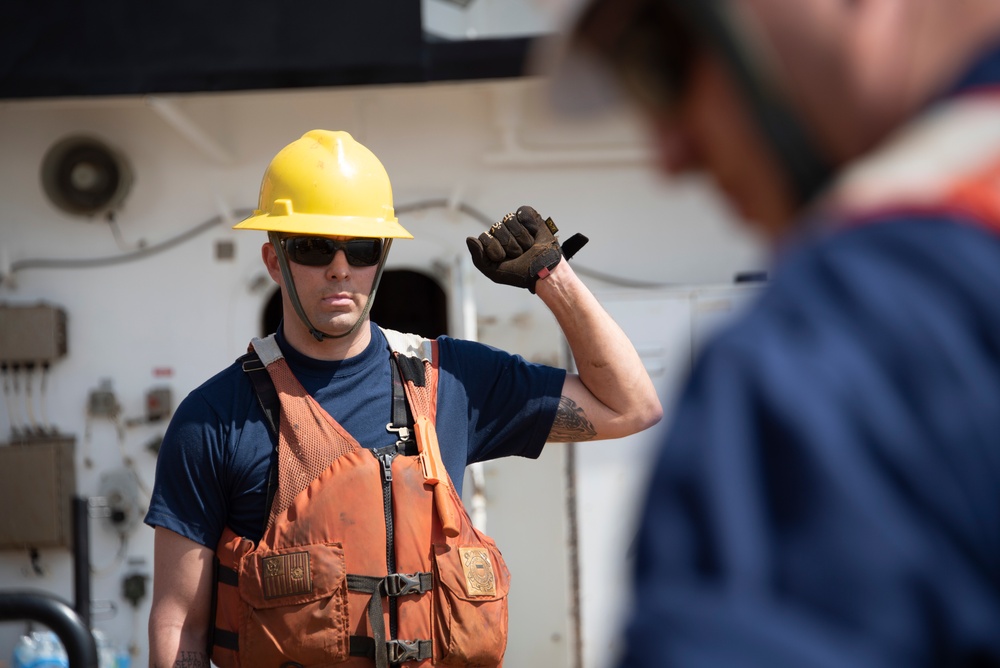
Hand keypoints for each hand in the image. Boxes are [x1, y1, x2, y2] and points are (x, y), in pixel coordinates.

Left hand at [466, 205, 586, 292]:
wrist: (543, 271)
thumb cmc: (519, 273)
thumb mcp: (494, 272)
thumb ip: (478, 257)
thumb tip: (469, 238)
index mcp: (490, 242)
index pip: (484, 237)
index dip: (496, 250)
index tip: (505, 260)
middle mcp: (501, 231)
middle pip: (497, 228)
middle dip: (510, 245)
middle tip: (520, 254)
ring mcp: (515, 223)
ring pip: (510, 220)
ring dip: (521, 237)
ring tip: (528, 247)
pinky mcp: (530, 217)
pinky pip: (523, 212)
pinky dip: (529, 224)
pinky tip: (534, 233)